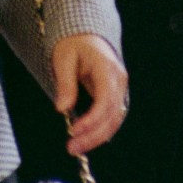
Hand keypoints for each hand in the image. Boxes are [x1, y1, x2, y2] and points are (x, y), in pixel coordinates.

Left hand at [52, 34, 127, 155]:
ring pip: (115, 119)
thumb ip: (65, 84)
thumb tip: (62, 108)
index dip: (92, 120)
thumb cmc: (74, 44)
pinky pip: (112, 116)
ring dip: (97, 137)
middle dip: (93, 135)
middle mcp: (119, 80)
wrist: (87, 34)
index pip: (105, 101)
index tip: (74, 131)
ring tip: (76, 148)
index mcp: (108, 69)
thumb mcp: (63, 59)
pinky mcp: (116, 94)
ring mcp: (120, 88)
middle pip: (113, 115)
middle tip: (72, 148)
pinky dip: (101, 130)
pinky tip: (86, 139)